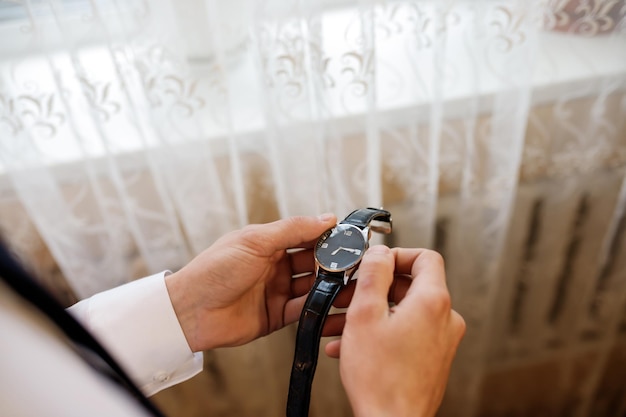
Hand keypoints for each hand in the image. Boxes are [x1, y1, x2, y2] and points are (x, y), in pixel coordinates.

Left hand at [165, 213, 336, 351]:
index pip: (306, 236)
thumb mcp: (255, 241)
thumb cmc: (215, 270)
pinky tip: (329, 302)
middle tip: (354, 263)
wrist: (190, 310)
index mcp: (269, 244)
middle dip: (333, 262)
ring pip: (313, 286)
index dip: (327, 236)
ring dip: (329, 285)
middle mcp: (276, 267)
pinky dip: (318, 306)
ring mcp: (277, 291)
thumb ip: (293, 229)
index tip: (349, 238)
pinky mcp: (277, 316)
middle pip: (313, 262)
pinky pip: (304, 310)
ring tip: (348, 284)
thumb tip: (326, 218)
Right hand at [327, 245, 464, 416]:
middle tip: (348, 295)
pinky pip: (405, 332)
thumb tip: (379, 252)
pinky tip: (351, 345)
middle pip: (409, 285)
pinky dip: (379, 332)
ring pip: (402, 311)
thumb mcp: (365, 314)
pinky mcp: (432, 358)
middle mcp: (444, 319)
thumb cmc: (380, 379)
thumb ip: (373, 274)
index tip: (374, 263)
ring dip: (370, 313)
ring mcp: (440, 340)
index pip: (425, 258)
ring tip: (341, 324)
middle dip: (373, 288)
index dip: (396, 255)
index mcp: (433, 302)